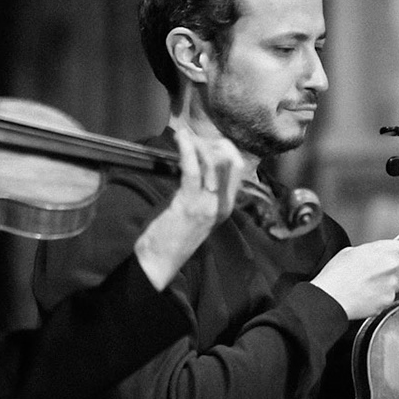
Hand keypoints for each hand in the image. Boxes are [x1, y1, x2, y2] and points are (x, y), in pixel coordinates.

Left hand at [133, 127, 248, 288]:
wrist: (160, 260)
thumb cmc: (171, 234)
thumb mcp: (194, 210)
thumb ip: (199, 190)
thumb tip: (194, 162)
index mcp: (226, 205)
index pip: (238, 167)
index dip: (223, 148)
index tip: (203, 141)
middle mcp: (223, 204)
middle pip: (232, 160)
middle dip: (214, 143)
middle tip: (193, 140)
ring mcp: (209, 205)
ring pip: (214, 162)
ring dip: (197, 144)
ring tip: (182, 138)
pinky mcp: (190, 204)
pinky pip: (193, 170)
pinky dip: (187, 150)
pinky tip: (180, 140)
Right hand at [311, 236, 398, 320]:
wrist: (331, 297)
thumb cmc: (337, 274)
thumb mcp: (354, 251)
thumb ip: (374, 251)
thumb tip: (380, 253)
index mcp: (385, 250)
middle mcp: (393, 267)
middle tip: (385, 271)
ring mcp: (392, 285)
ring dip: (391, 283)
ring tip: (371, 284)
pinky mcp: (389, 301)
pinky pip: (392, 297)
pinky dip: (384, 296)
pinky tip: (369, 294)